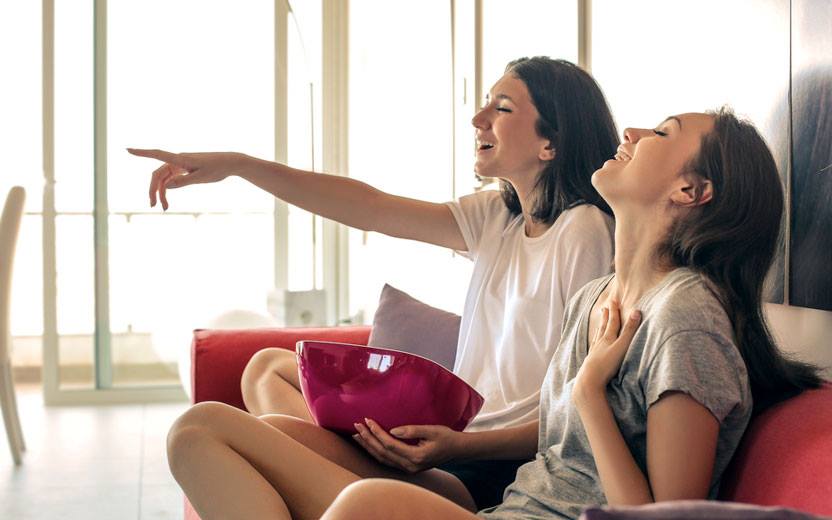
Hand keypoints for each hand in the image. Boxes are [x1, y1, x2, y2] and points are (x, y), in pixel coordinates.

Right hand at [127, 148, 247, 209]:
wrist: (230, 163)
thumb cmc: (217, 168)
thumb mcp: (201, 177)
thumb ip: (183, 181)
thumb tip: (166, 186)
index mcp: (180, 159)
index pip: (157, 154)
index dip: (142, 153)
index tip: (127, 149)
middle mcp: (178, 160)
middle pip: (158, 174)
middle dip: (153, 190)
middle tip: (153, 205)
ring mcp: (181, 165)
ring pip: (164, 179)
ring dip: (162, 192)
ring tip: (164, 208)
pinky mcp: (185, 169)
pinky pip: (171, 179)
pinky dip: (169, 189)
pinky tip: (167, 200)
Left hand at [352, 418, 461, 473]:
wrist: (457, 450)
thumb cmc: (446, 437)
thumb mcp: (432, 430)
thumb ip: (412, 430)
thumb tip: (393, 430)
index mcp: (416, 457)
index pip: (389, 444)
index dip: (376, 433)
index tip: (367, 420)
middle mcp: (410, 466)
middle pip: (382, 453)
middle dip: (367, 439)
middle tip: (356, 426)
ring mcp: (408, 469)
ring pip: (382, 459)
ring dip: (368, 447)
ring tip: (357, 435)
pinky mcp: (407, 467)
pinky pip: (387, 461)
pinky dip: (376, 452)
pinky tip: (369, 444)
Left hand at [574, 300, 641, 403]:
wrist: (590, 380)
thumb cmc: (607, 363)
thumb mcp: (622, 346)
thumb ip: (630, 330)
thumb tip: (637, 311)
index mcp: (608, 338)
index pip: (613, 322)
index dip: (614, 311)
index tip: (613, 300)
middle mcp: (600, 343)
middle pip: (604, 327)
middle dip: (606, 316)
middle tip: (605, 307)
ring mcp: (595, 351)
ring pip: (598, 336)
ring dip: (600, 327)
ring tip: (600, 321)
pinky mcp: (592, 361)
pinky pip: (594, 346)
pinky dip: (595, 341)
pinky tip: (594, 343)